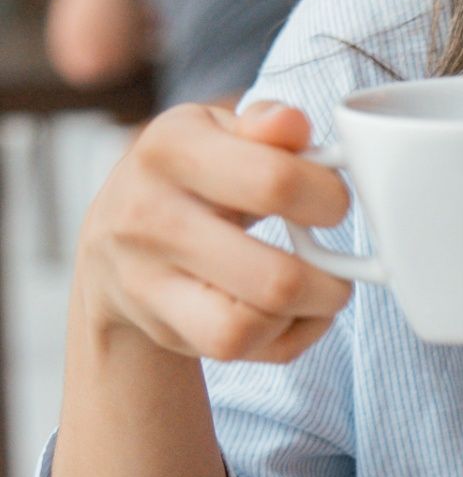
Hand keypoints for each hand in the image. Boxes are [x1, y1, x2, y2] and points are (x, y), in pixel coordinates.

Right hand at [75, 100, 354, 364]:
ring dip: (306, 315)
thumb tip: (292, 125)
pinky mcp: (162, 329)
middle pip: (276, 279)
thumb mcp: (218, 134)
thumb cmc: (187, 180)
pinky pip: (242, 350)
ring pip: (253, 328)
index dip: (329, 199)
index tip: (332, 203)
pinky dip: (284, 339)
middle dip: (331, 281)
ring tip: (314, 292)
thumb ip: (265, 126)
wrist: (112, 248)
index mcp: (172, 150)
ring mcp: (149, 281)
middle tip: (336, 267)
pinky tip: (289, 313)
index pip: (277, 183)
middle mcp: (151, 217)